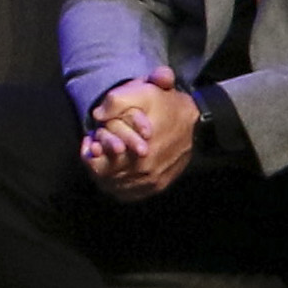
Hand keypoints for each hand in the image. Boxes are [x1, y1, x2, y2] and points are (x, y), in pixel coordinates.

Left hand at [81, 70, 197, 198]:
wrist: (198, 124)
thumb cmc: (168, 106)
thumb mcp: (144, 93)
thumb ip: (117, 101)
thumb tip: (98, 115)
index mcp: (138, 150)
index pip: (96, 165)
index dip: (89, 152)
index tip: (92, 139)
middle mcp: (145, 170)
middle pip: (103, 177)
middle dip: (95, 162)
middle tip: (97, 148)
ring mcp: (152, 181)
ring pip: (113, 187)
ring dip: (105, 173)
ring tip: (105, 157)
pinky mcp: (157, 186)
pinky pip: (128, 194)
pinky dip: (118, 185)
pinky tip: (118, 170)